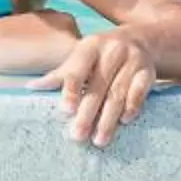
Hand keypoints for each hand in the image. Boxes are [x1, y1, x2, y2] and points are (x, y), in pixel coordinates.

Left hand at [33, 28, 156, 146]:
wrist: (141, 39)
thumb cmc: (101, 54)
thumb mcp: (81, 57)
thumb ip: (61, 74)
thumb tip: (31, 87)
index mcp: (90, 46)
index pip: (78, 69)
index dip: (71, 90)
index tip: (65, 111)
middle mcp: (113, 50)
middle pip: (99, 86)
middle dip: (88, 113)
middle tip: (78, 136)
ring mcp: (133, 60)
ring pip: (119, 93)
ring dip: (108, 119)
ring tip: (99, 140)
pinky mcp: (149, 72)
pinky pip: (140, 91)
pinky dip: (132, 107)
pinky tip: (124, 122)